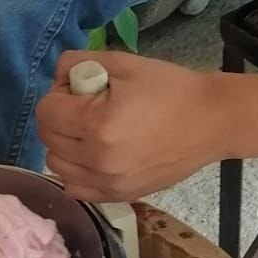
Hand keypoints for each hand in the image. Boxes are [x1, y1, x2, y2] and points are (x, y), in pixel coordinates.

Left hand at [36, 50, 231, 201]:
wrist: (211, 121)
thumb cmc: (170, 88)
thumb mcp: (124, 62)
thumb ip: (80, 63)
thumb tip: (58, 78)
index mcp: (97, 124)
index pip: (46, 111)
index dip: (58, 94)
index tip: (80, 88)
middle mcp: (97, 159)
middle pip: (47, 138)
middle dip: (58, 117)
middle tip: (86, 106)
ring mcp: (108, 183)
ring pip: (57, 165)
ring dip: (64, 145)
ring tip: (90, 131)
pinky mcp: (119, 195)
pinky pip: (75, 188)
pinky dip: (76, 171)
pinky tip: (94, 155)